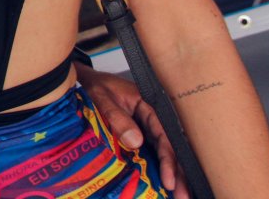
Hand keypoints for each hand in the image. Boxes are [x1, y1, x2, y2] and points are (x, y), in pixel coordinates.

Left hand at [76, 67, 188, 198]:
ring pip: (161, 153)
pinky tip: (159, 185)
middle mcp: (151, 119)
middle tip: (184, 196)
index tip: (169, 180)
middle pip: (169, 148)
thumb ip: (117, 117)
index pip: (164, 136)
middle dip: (178, 173)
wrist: (84, 81)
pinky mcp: (136, 135)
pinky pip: (149, 154)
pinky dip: (155, 169)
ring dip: (170, 173)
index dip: (169, 160)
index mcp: (149, 106)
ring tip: (179, 196)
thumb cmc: (94, 86)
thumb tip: (136, 142)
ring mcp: (145, 129)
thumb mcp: (102, 97)